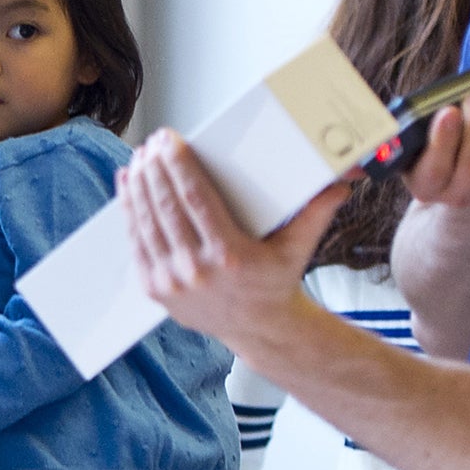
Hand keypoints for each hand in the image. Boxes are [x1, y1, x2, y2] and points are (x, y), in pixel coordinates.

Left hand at [119, 130, 347, 348]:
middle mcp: (197, 270)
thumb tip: (342, 182)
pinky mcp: (156, 290)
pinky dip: (129, 212)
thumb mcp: (298, 247)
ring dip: (138, 186)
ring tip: (139, 158)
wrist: (259, 330)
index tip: (170, 139)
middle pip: (166, 207)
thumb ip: (315, 211)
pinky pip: (136, 243)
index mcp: (230, 255)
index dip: (179, 165)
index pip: (195, 199)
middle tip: (152, 143)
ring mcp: (173, 282)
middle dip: (155, 169)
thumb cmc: (276, 282)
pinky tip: (127, 187)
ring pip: (146, 223)